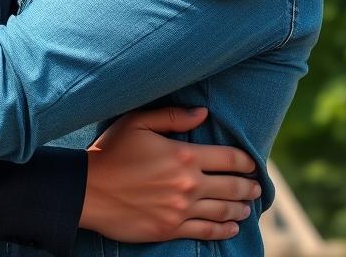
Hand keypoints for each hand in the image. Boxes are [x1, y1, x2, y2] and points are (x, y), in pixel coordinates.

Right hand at [80, 107, 259, 242]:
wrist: (89, 189)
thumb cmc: (112, 150)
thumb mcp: (138, 122)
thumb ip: (173, 116)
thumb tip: (203, 113)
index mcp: (183, 155)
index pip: (228, 158)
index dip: (245, 161)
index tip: (252, 163)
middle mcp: (188, 184)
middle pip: (232, 187)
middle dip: (248, 187)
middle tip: (256, 188)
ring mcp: (181, 210)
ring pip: (223, 211)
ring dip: (240, 209)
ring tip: (247, 207)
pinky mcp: (171, 229)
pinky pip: (206, 232)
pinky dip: (224, 230)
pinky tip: (232, 227)